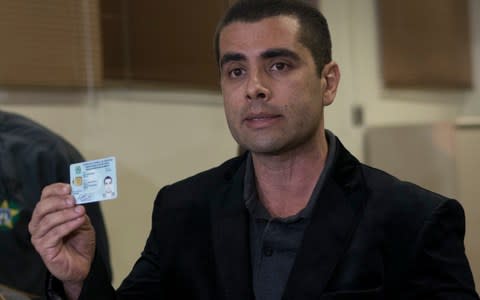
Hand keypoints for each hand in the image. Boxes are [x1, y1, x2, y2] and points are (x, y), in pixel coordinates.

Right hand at [29, 183, 95, 297]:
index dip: (55, 190)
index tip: (69, 188)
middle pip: (42, 207)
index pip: (45, 196)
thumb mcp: (82, 220)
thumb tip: (78, 198)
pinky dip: (68, 225)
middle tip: (73, 200)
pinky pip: (54, 233)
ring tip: (80, 211)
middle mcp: (39, 223)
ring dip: (65, 214)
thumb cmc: (79, 241)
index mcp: (47, 213)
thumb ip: (78, 210)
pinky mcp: (43, 248)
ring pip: (47, 220)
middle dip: (59, 201)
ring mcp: (39, 236)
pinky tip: (78, 221)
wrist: (82, 263)